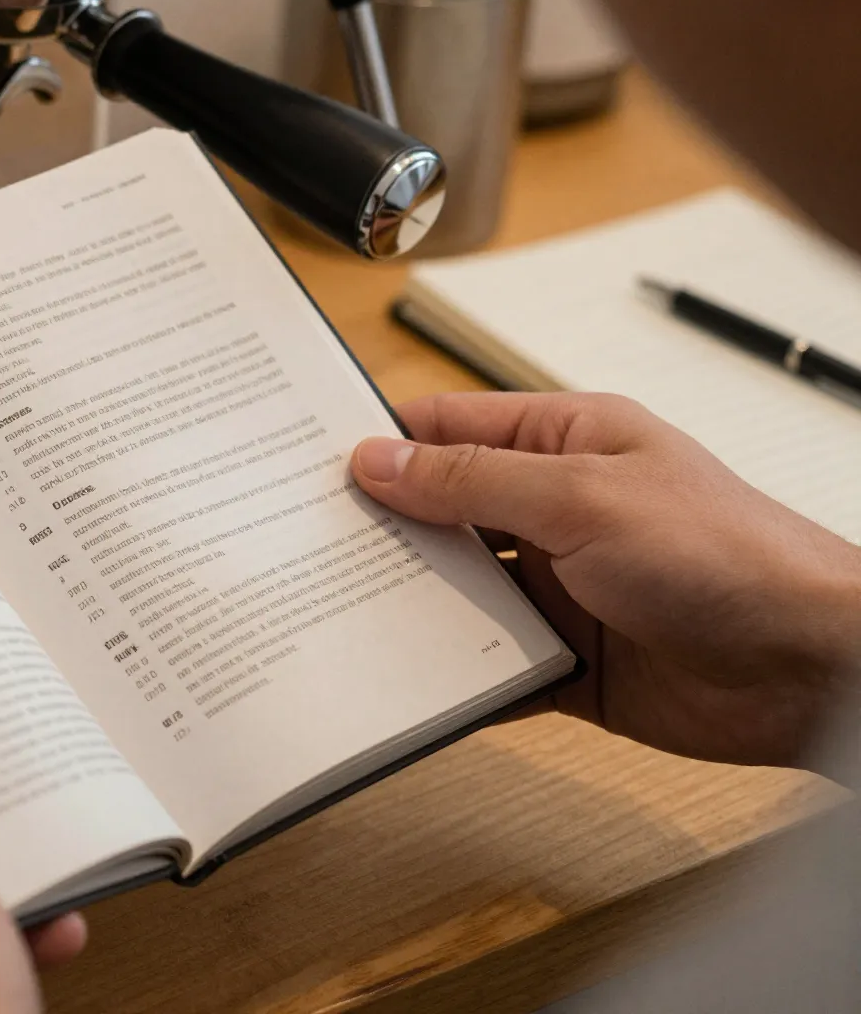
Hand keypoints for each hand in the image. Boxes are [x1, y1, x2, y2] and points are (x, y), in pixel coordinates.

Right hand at [352, 392, 860, 768]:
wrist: (813, 669)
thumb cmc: (728, 555)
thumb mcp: (581, 498)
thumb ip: (472, 482)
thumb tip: (378, 461)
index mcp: (565, 444)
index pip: (449, 429)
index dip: (380, 442)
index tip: (308, 463)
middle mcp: (557, 511)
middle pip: (442, 514)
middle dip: (381, 530)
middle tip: (304, 546)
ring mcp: (561, 587)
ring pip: (457, 593)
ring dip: (411, 606)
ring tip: (335, 616)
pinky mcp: (568, 661)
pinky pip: (488, 668)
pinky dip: (450, 678)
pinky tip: (405, 686)